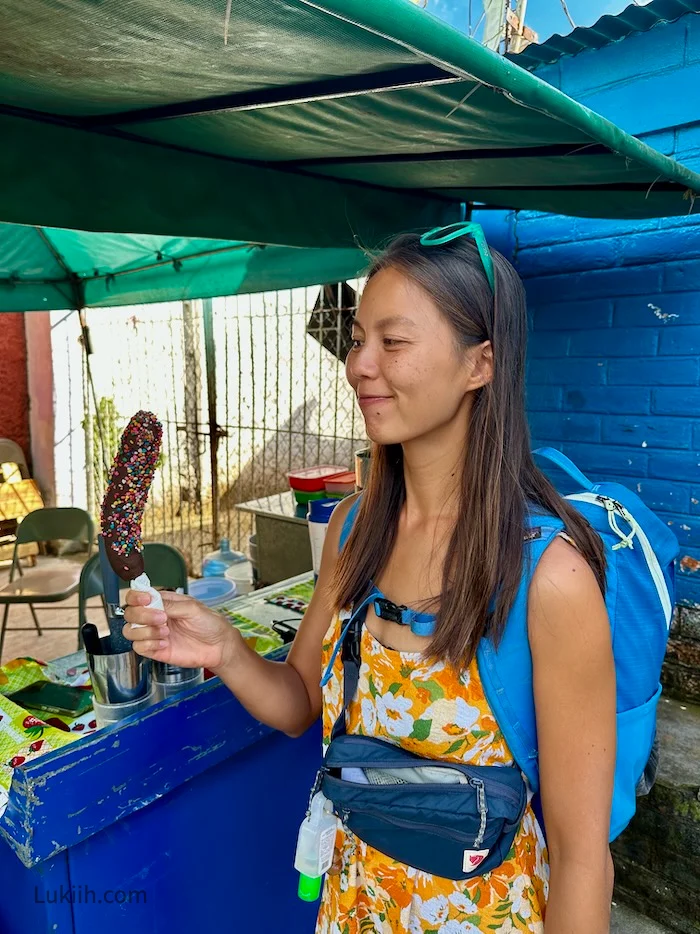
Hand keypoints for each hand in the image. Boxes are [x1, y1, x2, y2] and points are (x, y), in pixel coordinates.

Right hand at [123, 590, 239, 670]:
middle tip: (163, 619)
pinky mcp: (155, 650)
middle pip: (129, 613)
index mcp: (162, 602)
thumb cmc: (209, 623)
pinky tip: (165, 644)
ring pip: (130, 631)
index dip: (136, 597)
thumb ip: (170, 605)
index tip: (146, 600)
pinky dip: (149, 645)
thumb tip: (151, 602)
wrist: (219, 646)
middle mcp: (153, 617)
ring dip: (145, 632)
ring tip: (166, 632)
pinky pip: (138, 648)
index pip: (136, 596)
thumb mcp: (192, 608)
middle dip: (142, 616)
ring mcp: (153, 634)